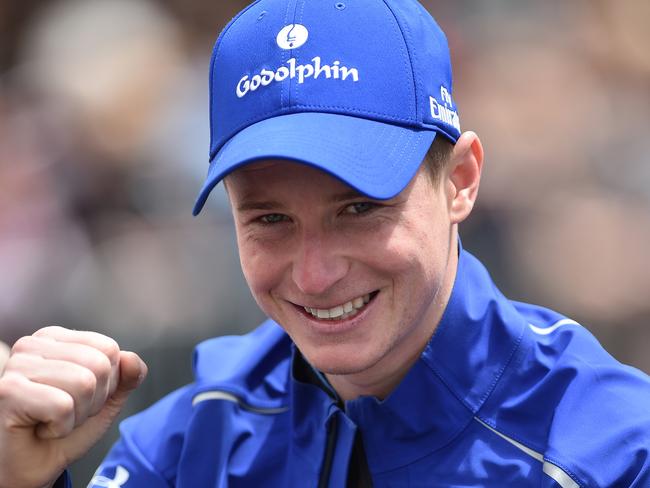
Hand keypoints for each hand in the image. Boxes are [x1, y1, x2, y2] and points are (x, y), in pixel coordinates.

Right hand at [0, 326, 146, 487]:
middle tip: (66, 413)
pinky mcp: (8, 391)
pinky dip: (61, 427)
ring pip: (84, 383)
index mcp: (56, 338)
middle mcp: (33, 344)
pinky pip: (62, 405)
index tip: (81, 398)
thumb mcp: (106, 400)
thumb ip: (126, 377)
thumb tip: (131, 359)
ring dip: (77, 415)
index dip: (107, 383)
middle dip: (94, 400)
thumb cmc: (64, 428)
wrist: (34, 466)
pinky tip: (41, 429)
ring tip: (53, 420)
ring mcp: (17, 365)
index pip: (108, 348)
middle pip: (99, 365)